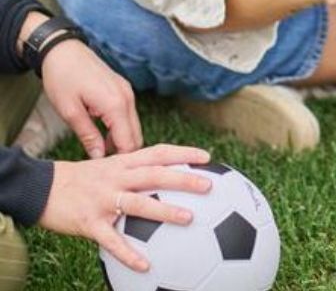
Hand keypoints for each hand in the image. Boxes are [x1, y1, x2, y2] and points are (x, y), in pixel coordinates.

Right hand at [38, 144, 211, 271]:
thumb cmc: (82, 178)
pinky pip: (112, 240)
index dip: (183, 153)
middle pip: (155, 174)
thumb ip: (134, 169)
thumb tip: (165, 175)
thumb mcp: (109, 165)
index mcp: (123, 162)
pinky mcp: (89, 222)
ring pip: (139, 203)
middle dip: (183, 178)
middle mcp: (117, 177)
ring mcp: (104, 199)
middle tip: (209, 185)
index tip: (206, 157)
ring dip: (165, 212)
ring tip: (189, 218)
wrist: (41, 187)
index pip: (158, 153)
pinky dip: (129, 254)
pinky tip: (146, 266)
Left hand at [40, 37, 141, 158]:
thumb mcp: (70, 111)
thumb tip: (99, 157)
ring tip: (101, 155)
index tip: (108, 175)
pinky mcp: (122, 90)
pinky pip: (128, 115)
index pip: (128, 142)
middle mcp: (127, 98)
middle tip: (105, 170)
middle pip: (136, 136)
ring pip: (133, 126)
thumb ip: (88, 135)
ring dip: (121, 141)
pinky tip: (103, 137)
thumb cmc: (63, 78)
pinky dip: (120, 129)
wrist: (64, 50)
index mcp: (116, 104)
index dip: (120, 161)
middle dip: (124, 153)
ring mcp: (127, 92)